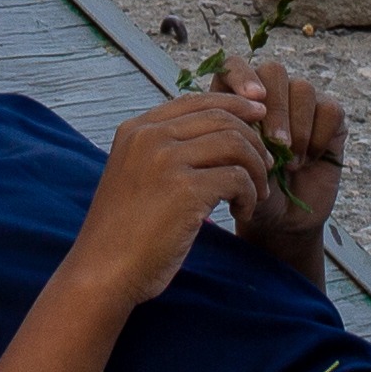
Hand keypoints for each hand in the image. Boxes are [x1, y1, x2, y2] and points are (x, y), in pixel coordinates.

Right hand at [70, 96, 271, 305]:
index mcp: (136, 129)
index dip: (234, 104)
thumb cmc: (124, 232)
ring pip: (235, 143)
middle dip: (253, 140)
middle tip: (266, 166)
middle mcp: (149, 136)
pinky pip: (237, 178)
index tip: (259, 116)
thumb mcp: (136, 175)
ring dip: (256, 169)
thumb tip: (217, 133)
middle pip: (221, 118)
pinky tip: (243, 211)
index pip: (196, 100)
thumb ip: (164, 150)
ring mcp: (166, 160)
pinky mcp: (185, 189)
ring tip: (257, 193)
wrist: (103, 271)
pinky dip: (250, 195)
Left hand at [214, 59, 343, 266]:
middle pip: (274, 71)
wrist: (283, 221)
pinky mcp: (329, 118)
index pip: (234, 65)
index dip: (243, 76)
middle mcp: (270, 93)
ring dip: (298, 127)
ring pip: (303, 88)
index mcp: (235, 99)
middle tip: (277, 145)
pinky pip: (330, 108)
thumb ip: (238, 140)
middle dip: (276, 108)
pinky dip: (320, 135)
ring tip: (291, 163)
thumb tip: (254, 117)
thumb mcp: (235, 170)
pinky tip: (310, 158)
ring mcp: (301, 104)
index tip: (252, 98)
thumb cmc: (251, 194)